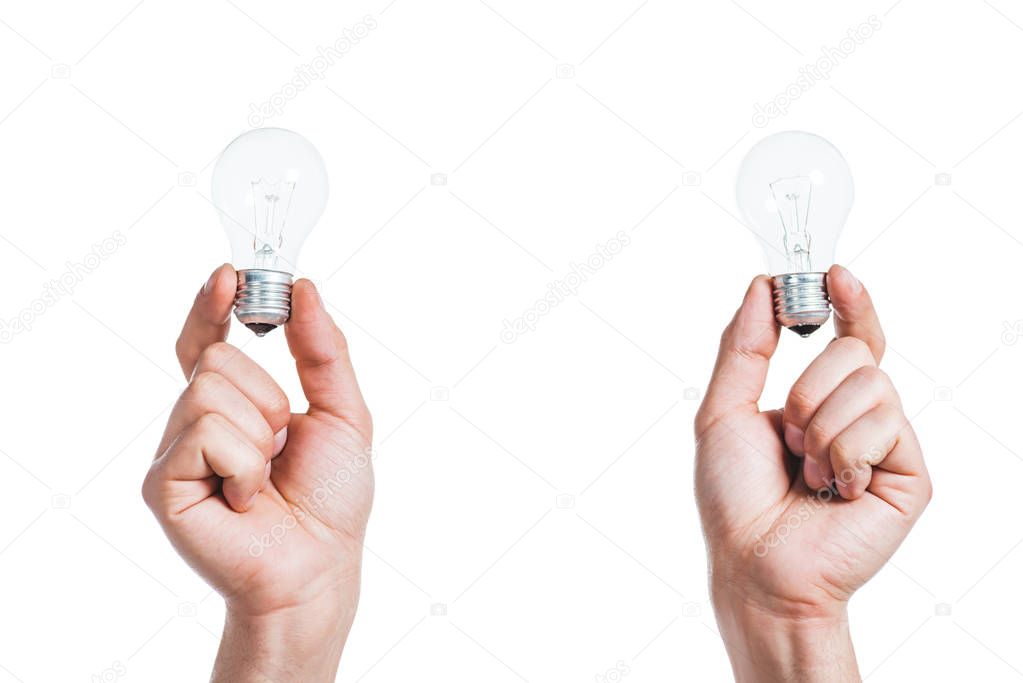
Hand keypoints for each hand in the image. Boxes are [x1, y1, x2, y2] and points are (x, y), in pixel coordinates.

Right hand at [143, 264, 372, 681]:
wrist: (320, 565)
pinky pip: (206, 431)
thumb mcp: (343, 411)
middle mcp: (195, 422)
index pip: (206, 341)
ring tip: (265, 476)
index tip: (230, 274)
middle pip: (217, 357)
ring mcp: (174, 451)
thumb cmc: (331, 498)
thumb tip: (304, 288)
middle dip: (268, 395)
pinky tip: (246, 498)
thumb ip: (323, 350)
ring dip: (261, 431)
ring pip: (211, 387)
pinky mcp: (162, 482)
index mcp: (234, 405)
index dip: (211, 305)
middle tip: (282, 445)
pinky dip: (245, 463)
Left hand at [694, 265, 930, 681]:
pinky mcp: (911, 473)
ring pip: (870, 384)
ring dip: (819, 429)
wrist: (754, 564)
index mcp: (820, 400)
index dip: (849, 302)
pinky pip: (882, 424)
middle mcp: (860, 416)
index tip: (833, 274)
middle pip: (856, 351)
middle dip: (807, 390)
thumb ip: (743, 348)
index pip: (851, 338)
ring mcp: (888, 443)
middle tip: (788, 438)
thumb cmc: (735, 498)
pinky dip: (843, 455)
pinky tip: (835, 491)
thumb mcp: (722, 412)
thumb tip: (760, 287)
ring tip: (810, 473)